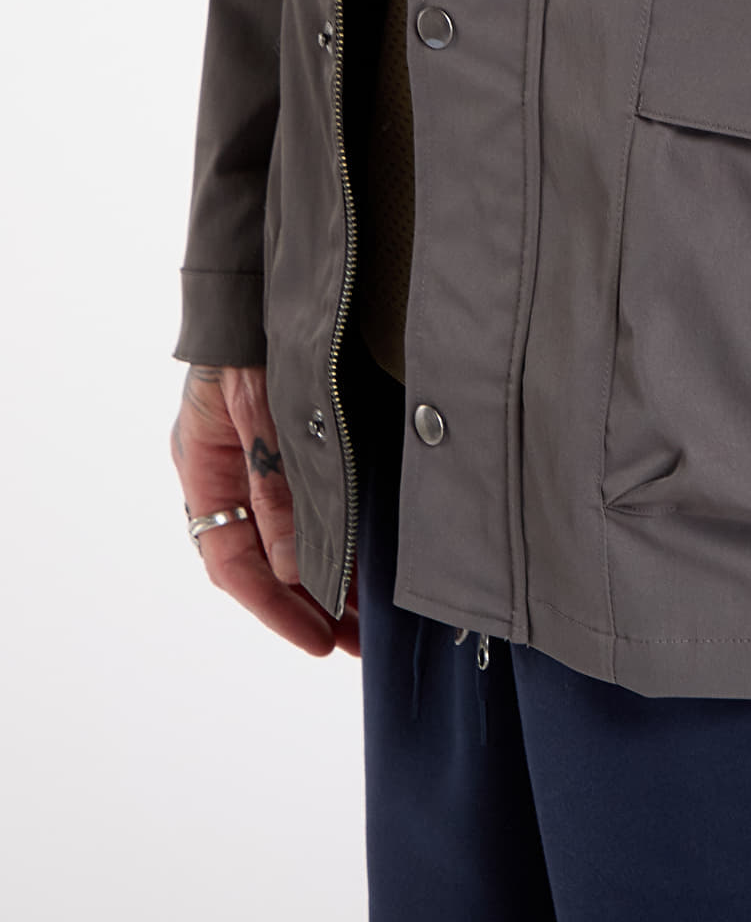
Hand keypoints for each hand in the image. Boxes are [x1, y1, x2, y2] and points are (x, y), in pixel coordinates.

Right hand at [170, 363, 358, 656]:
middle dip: (308, 607)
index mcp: (205, 468)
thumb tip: (293, 569)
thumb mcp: (266, 413)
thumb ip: (278, 487)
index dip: (277, 609)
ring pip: (293, 539)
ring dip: (330, 579)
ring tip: (372, 619)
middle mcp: (231, 471)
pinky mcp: (304, 440)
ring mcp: (265, 457)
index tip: (319, 643)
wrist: (274, 276)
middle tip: (356, 645)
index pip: (234, 563)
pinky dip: (342, 537)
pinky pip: (319, 505)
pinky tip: (374, 560)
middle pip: (265, 562)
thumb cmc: (261, 335)